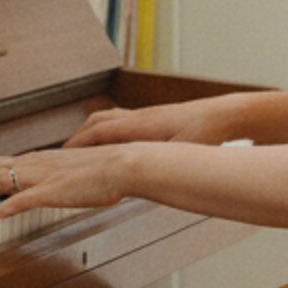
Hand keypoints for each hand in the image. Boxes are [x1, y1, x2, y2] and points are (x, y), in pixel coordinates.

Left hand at [0, 145, 127, 218]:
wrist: (123, 164)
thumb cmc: (101, 171)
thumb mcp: (65, 176)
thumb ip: (44, 183)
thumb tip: (28, 194)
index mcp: (34, 160)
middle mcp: (32, 163)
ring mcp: (41, 176)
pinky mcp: (54, 190)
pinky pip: (23, 198)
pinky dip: (2, 206)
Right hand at [66, 100, 228, 148]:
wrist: (226, 114)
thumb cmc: (207, 131)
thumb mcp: (180, 151)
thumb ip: (159, 161)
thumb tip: (141, 174)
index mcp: (140, 125)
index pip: (99, 132)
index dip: (78, 144)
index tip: (62, 156)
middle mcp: (139, 116)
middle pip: (97, 122)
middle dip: (78, 138)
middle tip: (64, 154)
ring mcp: (146, 115)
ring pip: (108, 119)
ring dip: (92, 132)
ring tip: (82, 147)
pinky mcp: (154, 118)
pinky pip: (121, 120)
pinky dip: (108, 130)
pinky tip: (113, 143)